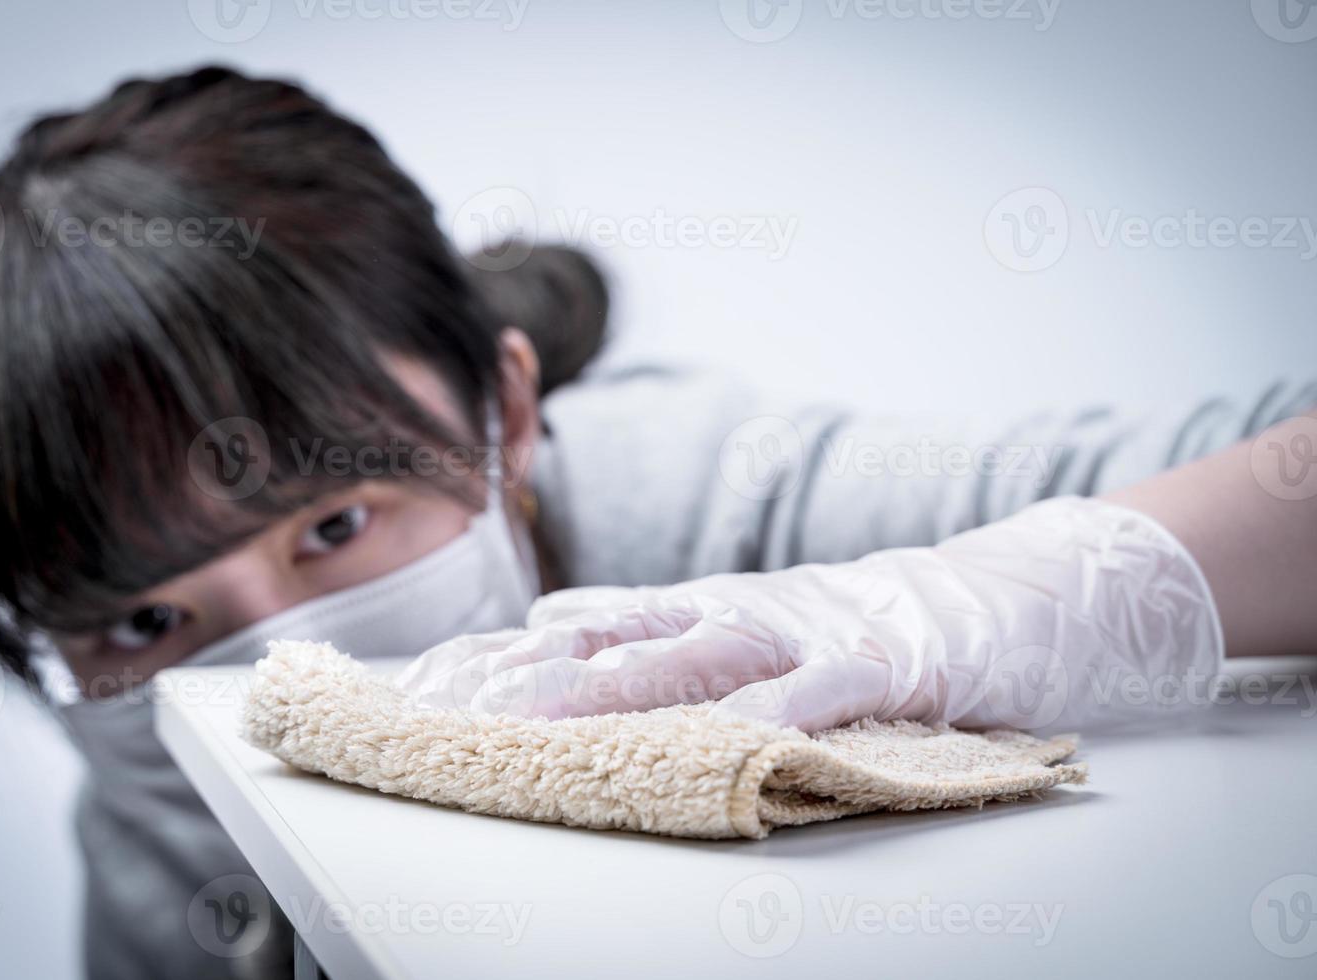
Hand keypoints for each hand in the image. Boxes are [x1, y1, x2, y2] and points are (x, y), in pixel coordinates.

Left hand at [395, 497, 1222, 732]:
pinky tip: (731, 733)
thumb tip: (552, 617)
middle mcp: (738, 615)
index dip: (499, 659)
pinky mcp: (881, 665)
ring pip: (696, 662)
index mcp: (701, 610)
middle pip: (614, 646)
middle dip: (524, 678)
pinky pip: (821, 693)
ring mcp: (805, 636)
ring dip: (614, 687)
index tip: (419, 689)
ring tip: (536, 716)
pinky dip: (775, 711)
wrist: (996, 596)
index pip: (578, 631)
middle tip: (438, 707)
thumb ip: (650, 619)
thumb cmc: (859, 621)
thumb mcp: (743, 618)